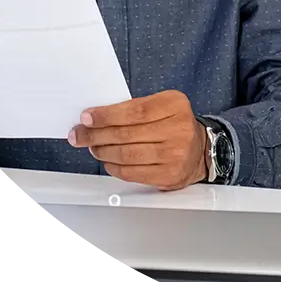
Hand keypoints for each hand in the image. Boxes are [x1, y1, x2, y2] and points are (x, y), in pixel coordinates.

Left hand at [68, 91, 208, 190]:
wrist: (200, 150)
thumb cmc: (175, 125)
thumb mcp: (162, 105)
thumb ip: (135, 108)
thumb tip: (98, 117)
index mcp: (175, 105)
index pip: (135, 110)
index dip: (107, 115)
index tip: (87, 118)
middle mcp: (178, 129)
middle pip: (127, 134)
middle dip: (96, 134)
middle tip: (80, 134)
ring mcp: (174, 155)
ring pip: (126, 155)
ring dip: (103, 151)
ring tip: (93, 146)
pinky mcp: (167, 176)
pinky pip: (131, 173)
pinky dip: (114, 167)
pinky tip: (107, 160)